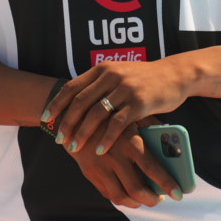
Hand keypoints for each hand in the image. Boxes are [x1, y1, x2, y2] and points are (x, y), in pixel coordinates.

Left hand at [44, 58, 189, 158]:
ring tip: (74, 148)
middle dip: (67, 122)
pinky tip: (100, 150)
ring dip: (83, 133)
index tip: (46, 119)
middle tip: (59, 139)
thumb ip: (99, 84)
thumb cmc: (144, 79)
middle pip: (81, 102)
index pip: (72, 87)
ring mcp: (126, 88)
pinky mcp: (140, 102)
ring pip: (97, 113)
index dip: (57, 104)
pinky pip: (118, 123)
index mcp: (102, 69)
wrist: (175, 74)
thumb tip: (74, 101)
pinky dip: (106, 138)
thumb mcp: (119, 74)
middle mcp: (111, 76)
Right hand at [63, 122, 179, 207]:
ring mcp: (100, 167)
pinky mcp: (89, 173)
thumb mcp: (132, 116)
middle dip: (153, 199)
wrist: (75, 115)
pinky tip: (130, 195)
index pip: (152, 168)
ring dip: (137, 203)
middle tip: (161, 198)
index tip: (179, 194)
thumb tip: (172, 143)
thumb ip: (153, 128)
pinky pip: (108, 193)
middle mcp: (114, 156)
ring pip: (122, 197)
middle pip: (137, 189)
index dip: (168, 184)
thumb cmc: (111, 114)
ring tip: (146, 199)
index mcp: (129, 141)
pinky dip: (122, 198)